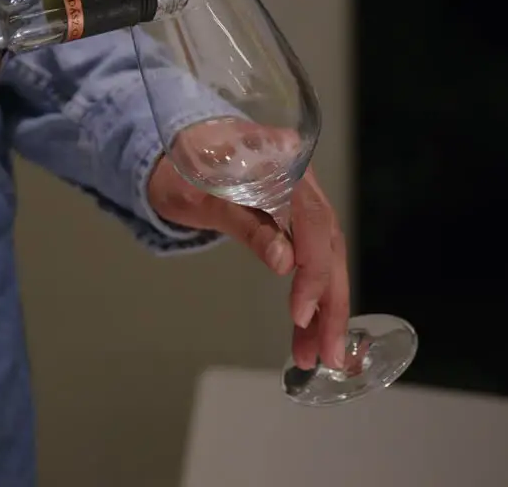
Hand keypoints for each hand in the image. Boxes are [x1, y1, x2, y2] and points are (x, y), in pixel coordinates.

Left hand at [146, 120, 349, 370]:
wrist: (177, 152)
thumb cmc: (183, 170)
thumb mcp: (200, 196)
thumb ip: (242, 222)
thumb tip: (284, 262)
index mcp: (285, 164)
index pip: (313, 221)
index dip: (312, 270)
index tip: (300, 313)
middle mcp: (303, 182)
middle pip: (329, 245)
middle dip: (330, 303)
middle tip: (327, 353)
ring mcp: (302, 202)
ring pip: (324, 259)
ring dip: (324, 310)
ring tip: (317, 355)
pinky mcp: (294, 223)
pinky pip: (309, 260)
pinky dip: (311, 298)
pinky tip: (308, 332)